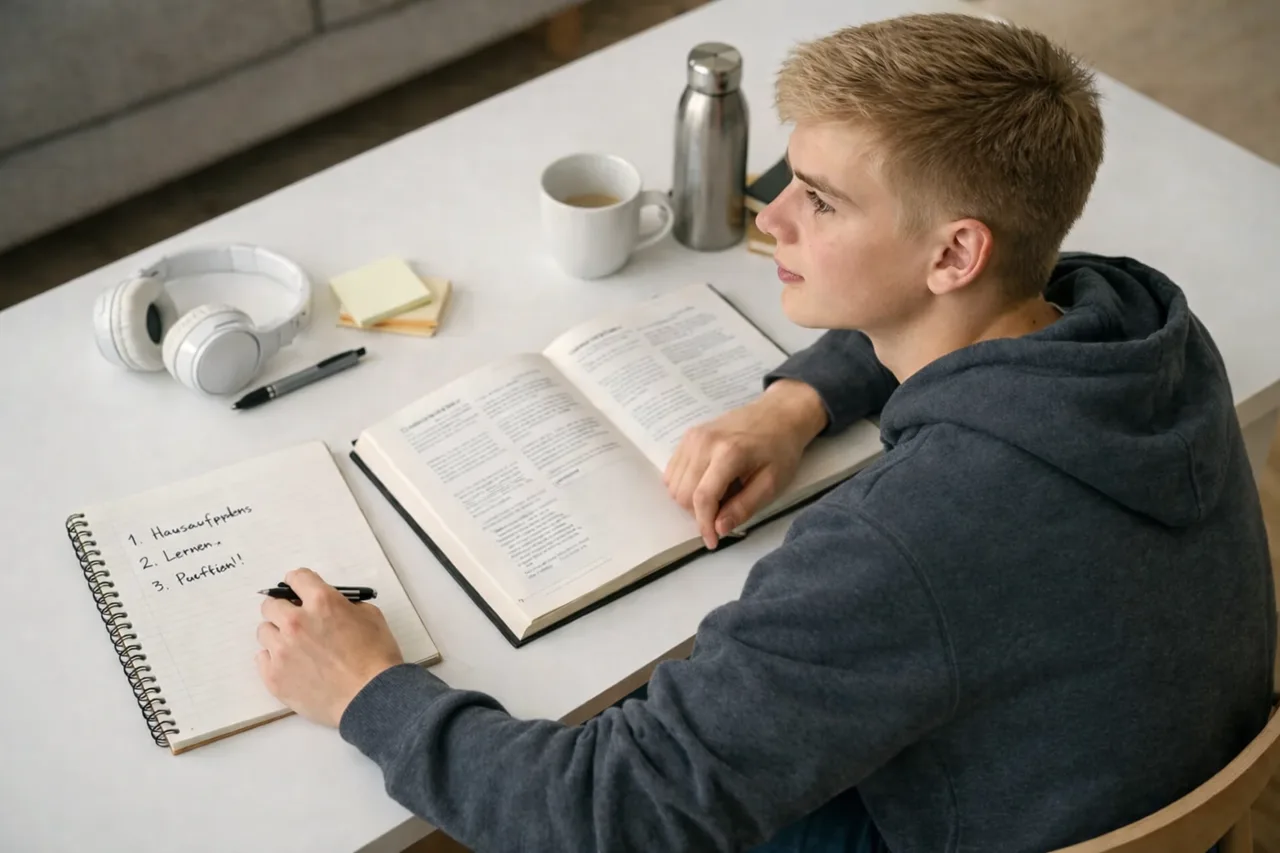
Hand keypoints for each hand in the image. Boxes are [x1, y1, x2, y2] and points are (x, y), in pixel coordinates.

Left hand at [255, 567, 403, 727]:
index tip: (299, 590)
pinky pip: (262, 658)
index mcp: (321, 602)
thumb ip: (345, 605)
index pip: (296, 577)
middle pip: (271, 604)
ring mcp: (281, 650)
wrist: (371, 698)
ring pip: (263, 631)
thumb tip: (332, 607)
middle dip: (283, 609)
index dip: (299, 583)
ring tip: (295, 648)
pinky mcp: (274, 676)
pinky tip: (292, 666)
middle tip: (296, 621)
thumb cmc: (376, 658)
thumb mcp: (371, 617)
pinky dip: (274, 659)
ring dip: (277, 635)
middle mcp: (296, 622)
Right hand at [664, 379, 826, 548]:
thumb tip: (719, 528)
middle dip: (699, 513)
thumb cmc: (780, 449)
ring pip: (673, 485)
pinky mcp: (687, 436)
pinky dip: (685, 485)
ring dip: (690, 500)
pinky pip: (672, 472)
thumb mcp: (772, 482)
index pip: (703, 498)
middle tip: (724, 511)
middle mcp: (703, 442)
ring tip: (718, 495)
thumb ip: (744, 506)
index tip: (712, 542)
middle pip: (683, 494)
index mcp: (728, 453)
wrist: (777, 414)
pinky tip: (707, 483)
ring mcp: (692, 437)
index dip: (704, 525)